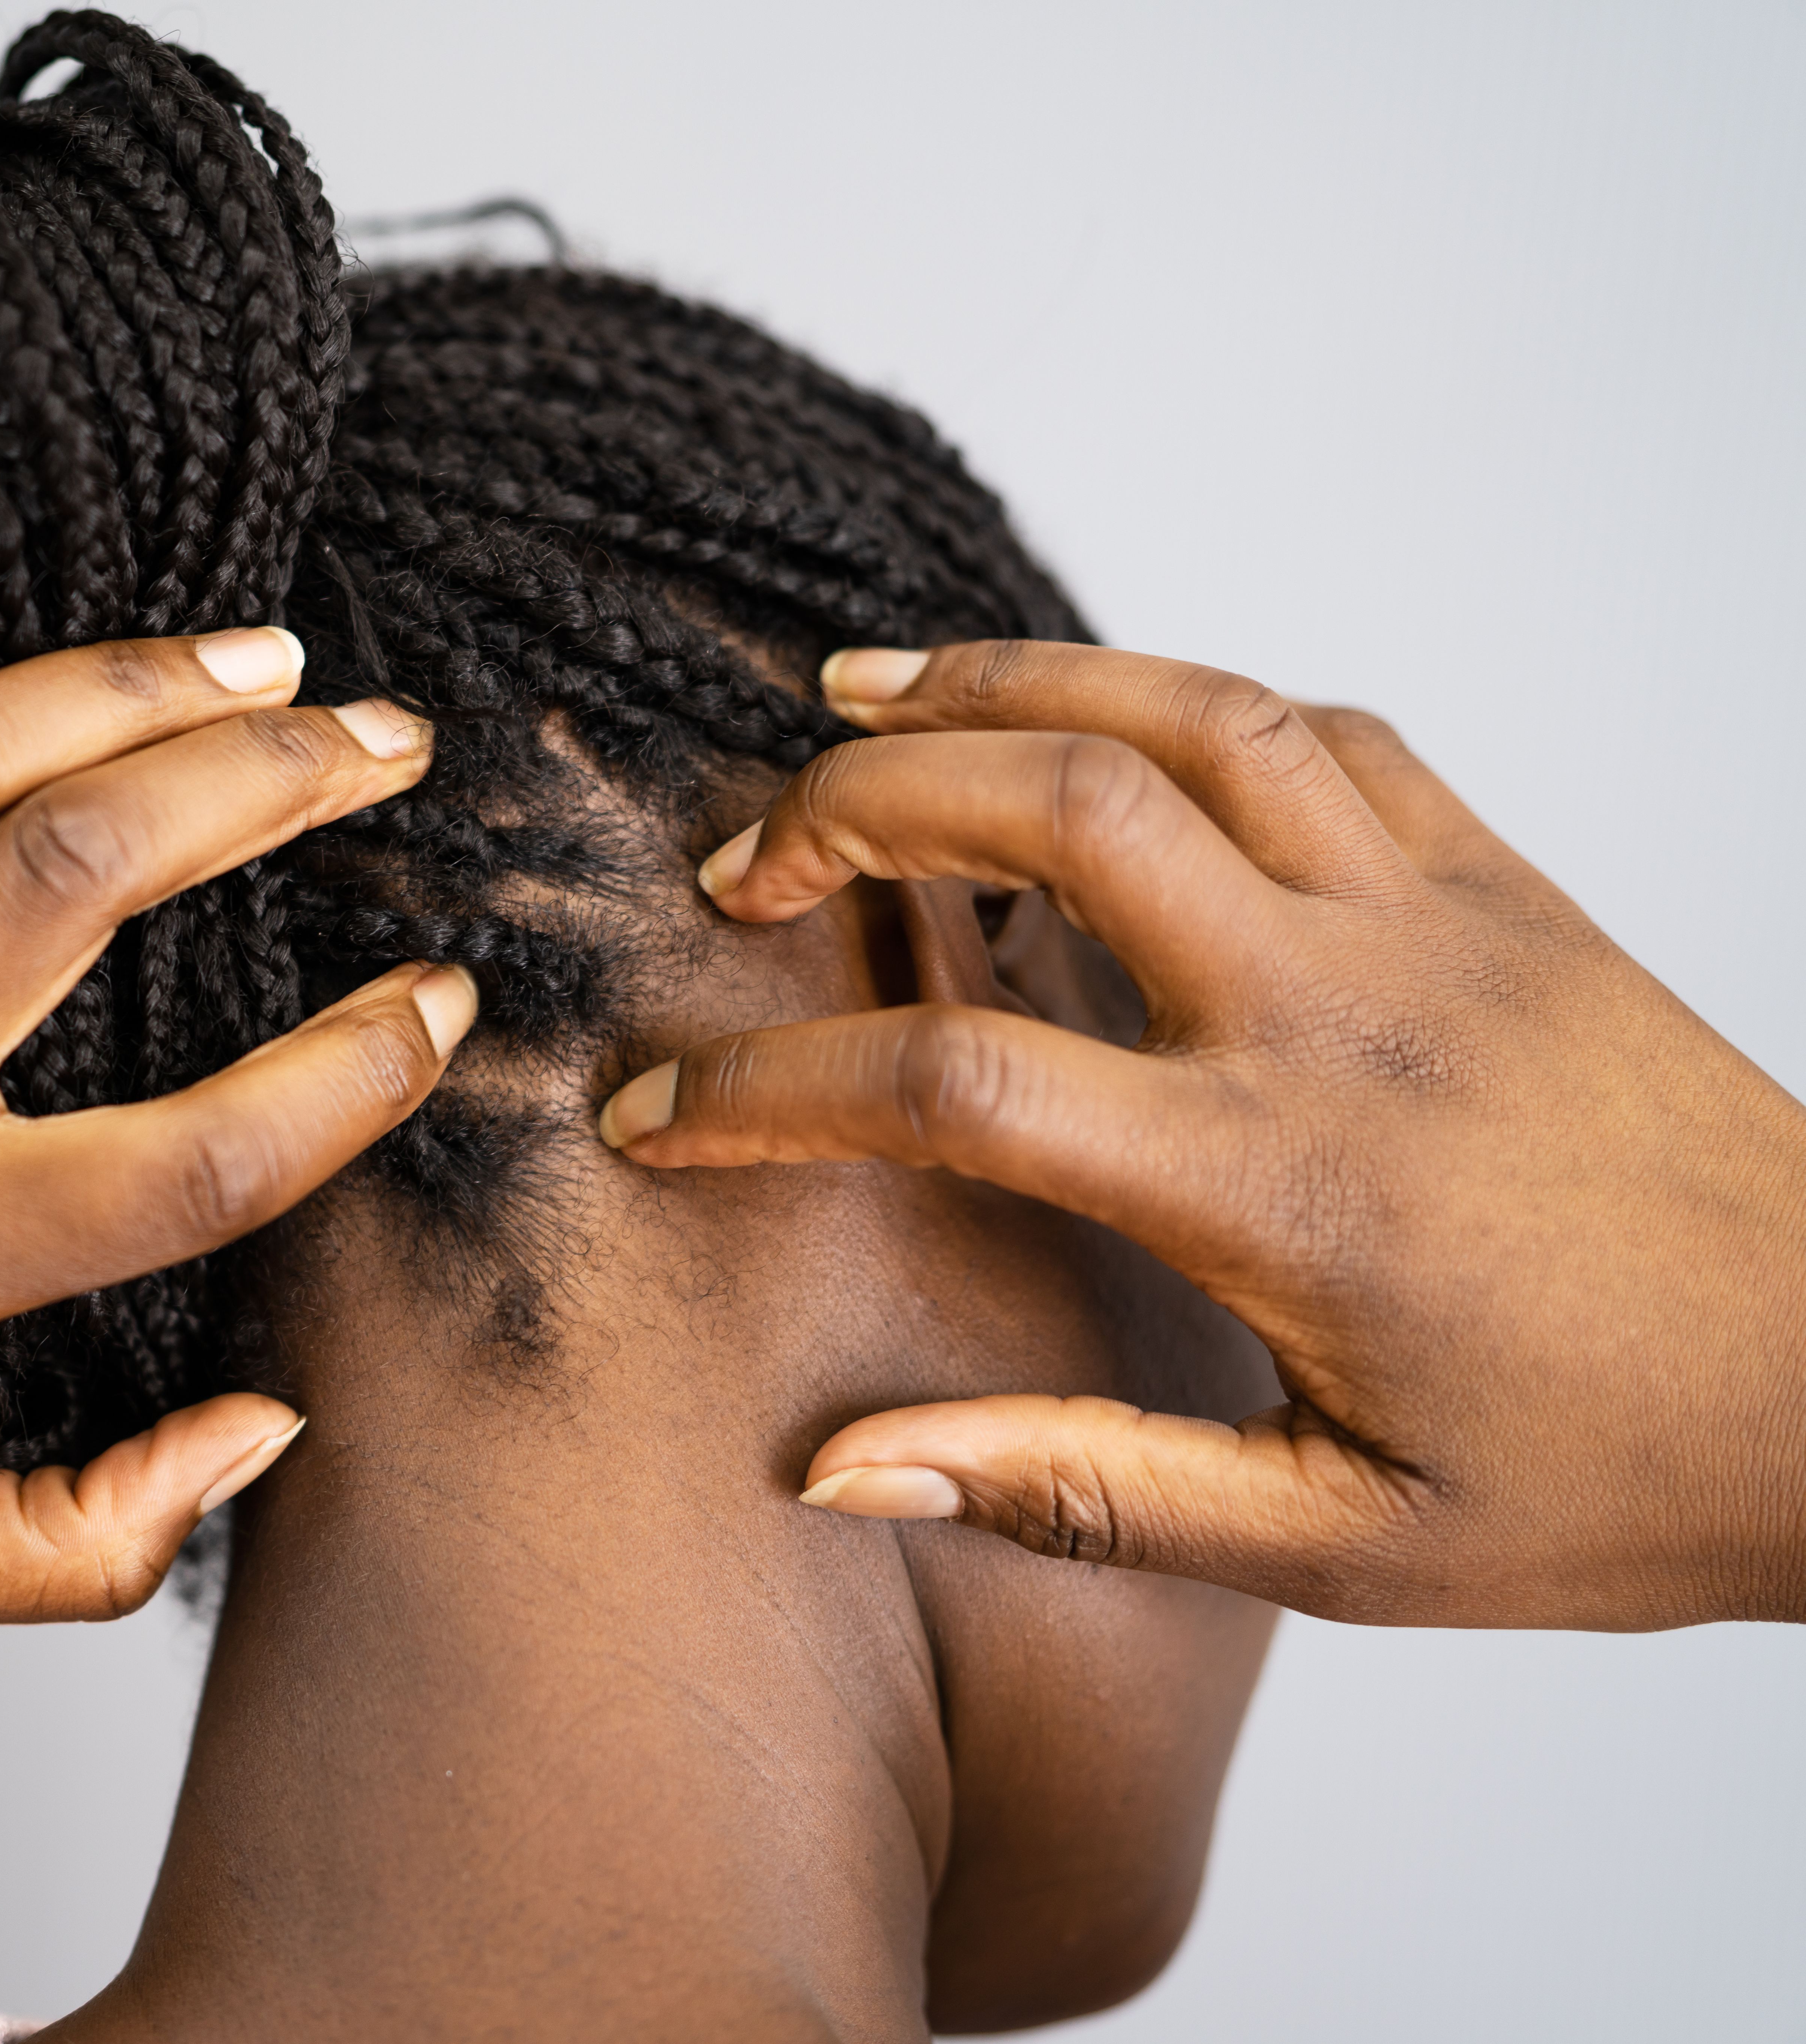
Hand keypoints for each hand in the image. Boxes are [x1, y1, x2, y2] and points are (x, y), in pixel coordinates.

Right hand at [597, 640, 1805, 1628]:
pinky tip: (1096, 723)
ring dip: (997, 683)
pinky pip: (1322, 729)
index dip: (768, 1089)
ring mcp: (1431, 921)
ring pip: (1179, 717)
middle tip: (743, 859)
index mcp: (1275, 1184)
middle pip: (1050, 809)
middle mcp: (1337, 1012)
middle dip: (856, 802)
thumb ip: (1076, 1494)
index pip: (952, 1081)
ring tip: (857, 694)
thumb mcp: (1339, 1546)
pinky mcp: (1505, 885)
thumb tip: (838, 1470)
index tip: (655, 1112)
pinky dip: (1180, 696)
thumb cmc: (1612, 1477)